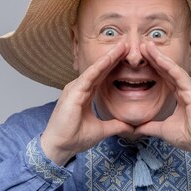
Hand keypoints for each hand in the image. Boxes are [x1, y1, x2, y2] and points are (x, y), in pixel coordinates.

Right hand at [40, 43, 133, 164]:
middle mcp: (79, 88)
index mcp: (84, 94)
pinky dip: (99, 67)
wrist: (59, 147)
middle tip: (127, 43)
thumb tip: (130, 126)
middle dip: (113, 56)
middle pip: (99, 69)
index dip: (114, 65)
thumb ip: (115, 125)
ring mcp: (74, 89)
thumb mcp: (101, 130)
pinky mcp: (73, 93)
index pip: (102, 76)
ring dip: (108, 58)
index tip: (127, 55)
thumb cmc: (74, 138)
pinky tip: (109, 59)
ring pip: (95, 70)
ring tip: (122, 46)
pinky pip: (88, 77)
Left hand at [134, 42, 190, 169]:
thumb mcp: (164, 130)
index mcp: (183, 94)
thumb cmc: (190, 137)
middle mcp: (188, 88)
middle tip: (141, 44)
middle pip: (168, 69)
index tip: (141, 57)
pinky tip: (157, 57)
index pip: (166, 77)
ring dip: (159, 56)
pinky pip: (178, 75)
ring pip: (173, 68)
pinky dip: (167, 65)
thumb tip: (135, 128)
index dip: (154, 66)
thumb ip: (150, 126)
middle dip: (154, 56)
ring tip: (146, 45)